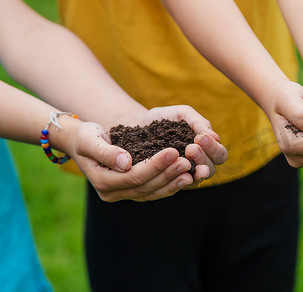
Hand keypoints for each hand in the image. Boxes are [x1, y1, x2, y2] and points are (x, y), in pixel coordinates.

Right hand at [64, 121, 194, 201]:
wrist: (82, 141)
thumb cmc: (85, 136)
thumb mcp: (89, 139)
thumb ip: (105, 151)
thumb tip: (126, 163)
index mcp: (103, 182)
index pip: (134, 176)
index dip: (155, 165)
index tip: (172, 151)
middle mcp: (113, 193)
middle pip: (146, 186)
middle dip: (169, 174)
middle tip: (188, 161)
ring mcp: (125, 194)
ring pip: (154, 192)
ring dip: (174, 182)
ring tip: (193, 171)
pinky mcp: (135, 190)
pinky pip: (156, 190)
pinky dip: (172, 184)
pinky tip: (188, 175)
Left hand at [117, 105, 227, 185]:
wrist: (136, 125)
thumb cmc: (163, 119)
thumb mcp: (182, 114)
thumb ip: (198, 122)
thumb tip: (216, 137)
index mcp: (206, 150)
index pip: (219, 155)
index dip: (213, 148)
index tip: (200, 138)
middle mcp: (198, 165)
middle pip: (211, 169)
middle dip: (203, 158)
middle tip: (191, 148)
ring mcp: (183, 174)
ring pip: (195, 179)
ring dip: (192, 169)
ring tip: (183, 158)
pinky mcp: (166, 182)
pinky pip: (175, 185)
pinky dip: (175, 178)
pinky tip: (171, 170)